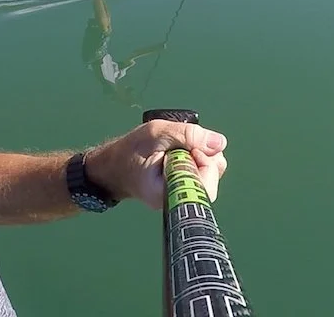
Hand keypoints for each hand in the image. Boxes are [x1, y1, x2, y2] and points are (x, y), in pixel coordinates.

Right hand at [86, 119, 227, 210]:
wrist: (113, 166)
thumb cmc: (129, 150)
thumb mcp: (155, 133)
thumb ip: (187, 135)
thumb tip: (220, 143)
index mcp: (166, 194)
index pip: (204, 185)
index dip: (205, 161)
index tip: (188, 147)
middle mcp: (177, 200)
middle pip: (212, 180)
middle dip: (206, 155)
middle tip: (184, 143)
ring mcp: (181, 195)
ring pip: (210, 175)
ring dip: (203, 154)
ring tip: (181, 146)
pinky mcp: (184, 188)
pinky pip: (202, 173)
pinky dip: (198, 157)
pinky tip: (182, 151)